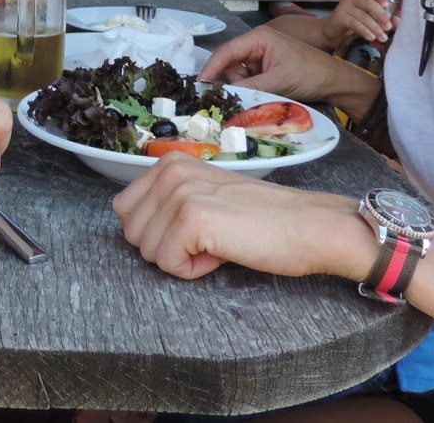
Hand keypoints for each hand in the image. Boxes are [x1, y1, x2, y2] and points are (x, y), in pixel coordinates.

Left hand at [113, 154, 357, 279]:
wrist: (308, 225)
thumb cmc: (263, 219)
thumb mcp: (206, 196)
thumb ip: (170, 201)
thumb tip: (135, 225)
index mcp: (171, 163)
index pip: (124, 209)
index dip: (157, 233)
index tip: (195, 230)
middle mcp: (171, 171)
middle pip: (131, 232)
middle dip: (164, 248)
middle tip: (208, 238)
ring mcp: (180, 193)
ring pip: (147, 251)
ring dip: (181, 259)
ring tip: (218, 243)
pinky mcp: (191, 219)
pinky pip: (168, 263)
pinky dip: (194, 270)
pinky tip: (222, 252)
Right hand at [198, 26, 380, 103]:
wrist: (334, 81)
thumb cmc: (309, 74)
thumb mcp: (277, 82)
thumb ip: (248, 88)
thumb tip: (224, 97)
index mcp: (259, 38)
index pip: (226, 52)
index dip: (211, 69)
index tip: (199, 86)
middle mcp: (256, 43)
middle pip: (230, 65)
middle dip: (234, 82)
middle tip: (244, 97)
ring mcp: (261, 56)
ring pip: (238, 75)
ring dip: (246, 88)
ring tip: (267, 94)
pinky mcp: (265, 68)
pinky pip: (249, 80)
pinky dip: (253, 90)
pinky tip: (267, 94)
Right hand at [324, 0, 398, 45]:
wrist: (332, 33)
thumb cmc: (353, 26)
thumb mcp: (369, 20)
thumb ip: (382, 20)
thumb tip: (397, 23)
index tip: (388, 5)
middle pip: (369, 2)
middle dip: (381, 16)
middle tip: (388, 27)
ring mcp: (344, 7)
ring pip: (362, 15)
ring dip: (374, 27)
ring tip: (382, 37)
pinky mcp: (339, 17)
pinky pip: (354, 23)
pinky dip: (364, 30)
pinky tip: (370, 37)